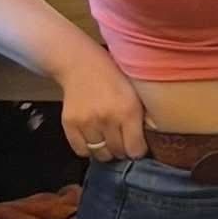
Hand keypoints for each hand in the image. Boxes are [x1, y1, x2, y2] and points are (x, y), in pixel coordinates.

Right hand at [57, 46, 147, 162]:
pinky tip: (94, 137)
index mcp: (128, 110)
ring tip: (108, 139)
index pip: (135, 149)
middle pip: (118, 153)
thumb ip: (142, 115)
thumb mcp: (136, 92)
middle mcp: (107, 118)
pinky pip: (81, 150)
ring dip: (106, 150)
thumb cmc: (113, 75)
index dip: (138, 151)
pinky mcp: (70, 124)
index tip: (137, 147)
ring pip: (100, 154)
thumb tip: (147, 140)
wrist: (81, 63)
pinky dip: (88, 148)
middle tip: (123, 141)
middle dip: (123, 151)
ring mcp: (87, 122)